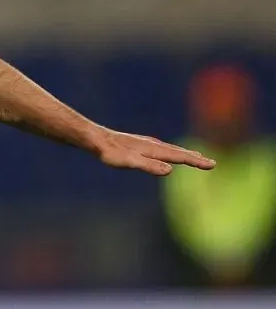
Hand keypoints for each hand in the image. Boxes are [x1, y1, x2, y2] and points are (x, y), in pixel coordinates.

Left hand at [95, 129, 215, 175]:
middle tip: (212, 163)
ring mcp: (146, 144)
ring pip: (170, 149)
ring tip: (196, 156)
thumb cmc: (111, 153)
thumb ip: (149, 166)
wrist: (95, 139)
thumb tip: (170, 170)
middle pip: (178, 152)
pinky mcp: (138, 145)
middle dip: (194, 158)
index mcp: (154, 150)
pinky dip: (171, 151)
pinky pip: (160, 148)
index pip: (179, 156)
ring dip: (184, 153)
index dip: (196, 161)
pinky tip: (168, 154)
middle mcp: (153, 144)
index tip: (212, 164)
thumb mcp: (129, 162)